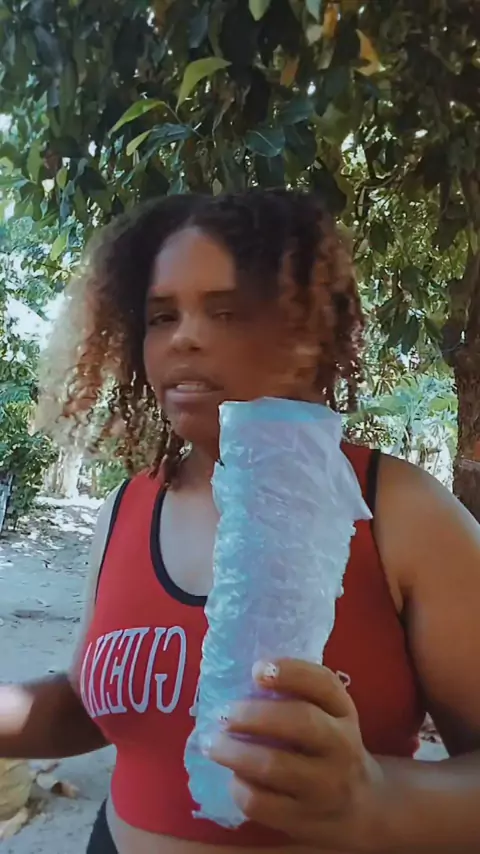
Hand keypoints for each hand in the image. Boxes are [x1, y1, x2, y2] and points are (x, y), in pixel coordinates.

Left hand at [206, 659, 384, 851]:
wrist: (360, 806)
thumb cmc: (329, 746)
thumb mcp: (329, 715)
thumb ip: (299, 694)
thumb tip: (244, 677)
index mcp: (342, 712)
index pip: (323, 684)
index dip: (290, 672)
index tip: (256, 670)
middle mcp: (341, 746)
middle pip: (300, 722)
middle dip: (254, 715)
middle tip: (223, 714)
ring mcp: (324, 786)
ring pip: (274, 765)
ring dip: (235, 752)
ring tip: (213, 744)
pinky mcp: (303, 819)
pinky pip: (261, 803)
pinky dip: (239, 787)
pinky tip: (233, 778)